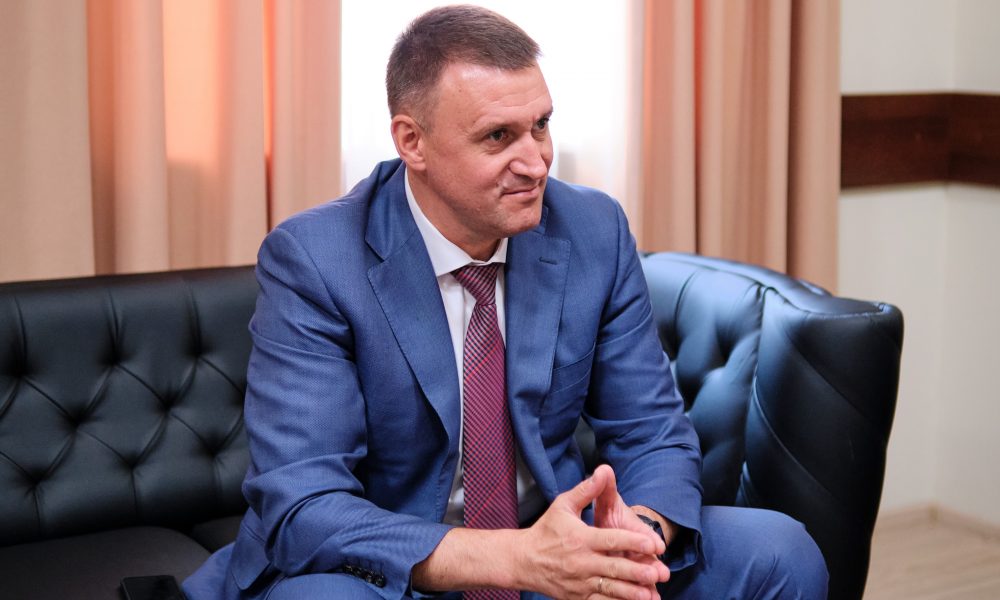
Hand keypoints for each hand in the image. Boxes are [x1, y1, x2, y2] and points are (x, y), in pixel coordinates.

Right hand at [512, 466, 668, 598]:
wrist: (524, 561)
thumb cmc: (546, 530)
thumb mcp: (563, 505)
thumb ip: (586, 490)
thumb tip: (603, 471)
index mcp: (580, 539)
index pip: (611, 540)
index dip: (633, 542)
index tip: (653, 544)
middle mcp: (581, 562)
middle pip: (614, 568)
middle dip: (637, 571)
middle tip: (659, 573)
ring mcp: (579, 583)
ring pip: (610, 589)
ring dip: (631, 592)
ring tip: (650, 593)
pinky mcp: (578, 597)